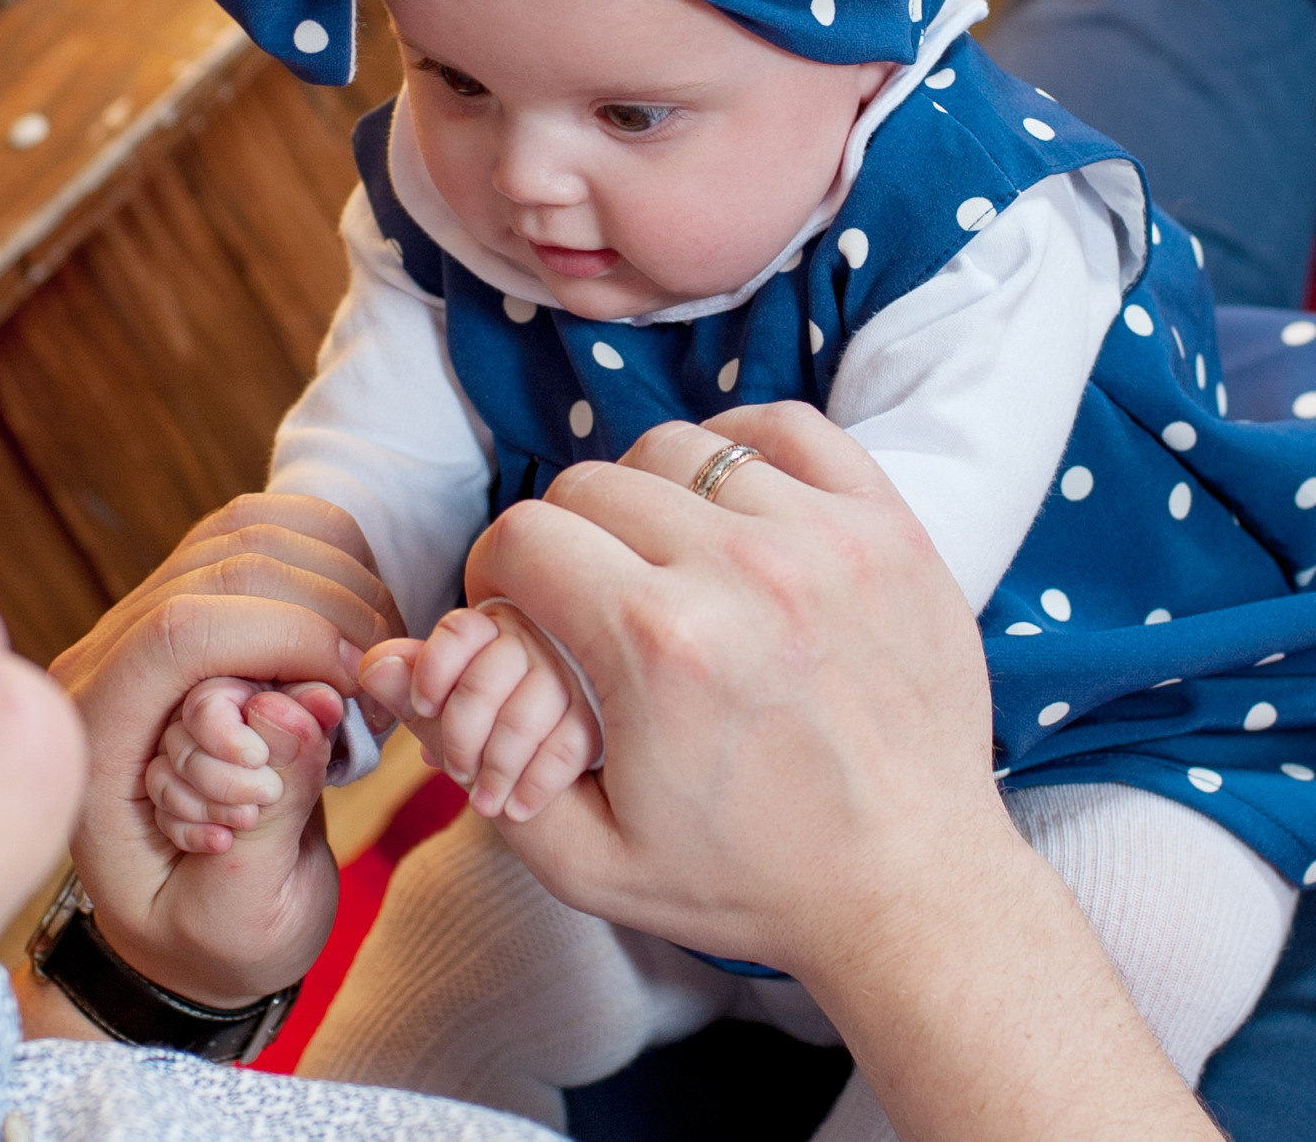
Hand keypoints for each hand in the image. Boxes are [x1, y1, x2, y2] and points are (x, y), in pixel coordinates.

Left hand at [45, 494, 396, 1008]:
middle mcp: (105, 661)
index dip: (286, 638)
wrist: (182, 930)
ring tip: (366, 669)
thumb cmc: (208, 938)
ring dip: (338, 581)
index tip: (351, 698)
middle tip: (372, 694)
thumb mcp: (237, 918)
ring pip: (250, 529)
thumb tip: (305, 707)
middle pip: (224, 562)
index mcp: (92, 741)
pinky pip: (271, 529)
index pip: (179, 630)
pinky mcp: (196, 597)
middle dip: (327, 612)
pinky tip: (355, 633)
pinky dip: (335, 562)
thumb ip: (263, 824)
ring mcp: (147, 620)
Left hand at [360, 601, 599, 821]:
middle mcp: (536, 642)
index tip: (423, 708)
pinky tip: (517, 808)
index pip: (460, 631)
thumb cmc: (490, 744)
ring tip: (483, 802)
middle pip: (485, 678)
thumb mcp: (446, 719)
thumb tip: (372, 668)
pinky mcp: (600, 718)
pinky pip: (567, 746)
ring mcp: (572, 678)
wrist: (566, 804)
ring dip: (496, 768)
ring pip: (523, 716)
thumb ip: (413, 694)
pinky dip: (536, 784)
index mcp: (493, 630)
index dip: (432, 672)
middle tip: (456, 770)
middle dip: (461, 736)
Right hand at [458, 402, 1000, 976]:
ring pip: (682, 447)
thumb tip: (406, 679)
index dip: (498, 575)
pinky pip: (790, 428)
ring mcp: (826, 539)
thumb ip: (482, 770)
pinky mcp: (890, 527)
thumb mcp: (588, 862)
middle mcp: (741, 571)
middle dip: (566, 539)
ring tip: (660, 555)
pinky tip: (731, 502)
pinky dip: (744, 447)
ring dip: (650, 494)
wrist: (910, 887)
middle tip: (586, 596)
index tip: (519, 610)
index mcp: (657, 644)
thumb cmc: (750, 880)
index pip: (523, 537)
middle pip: (592, 484)